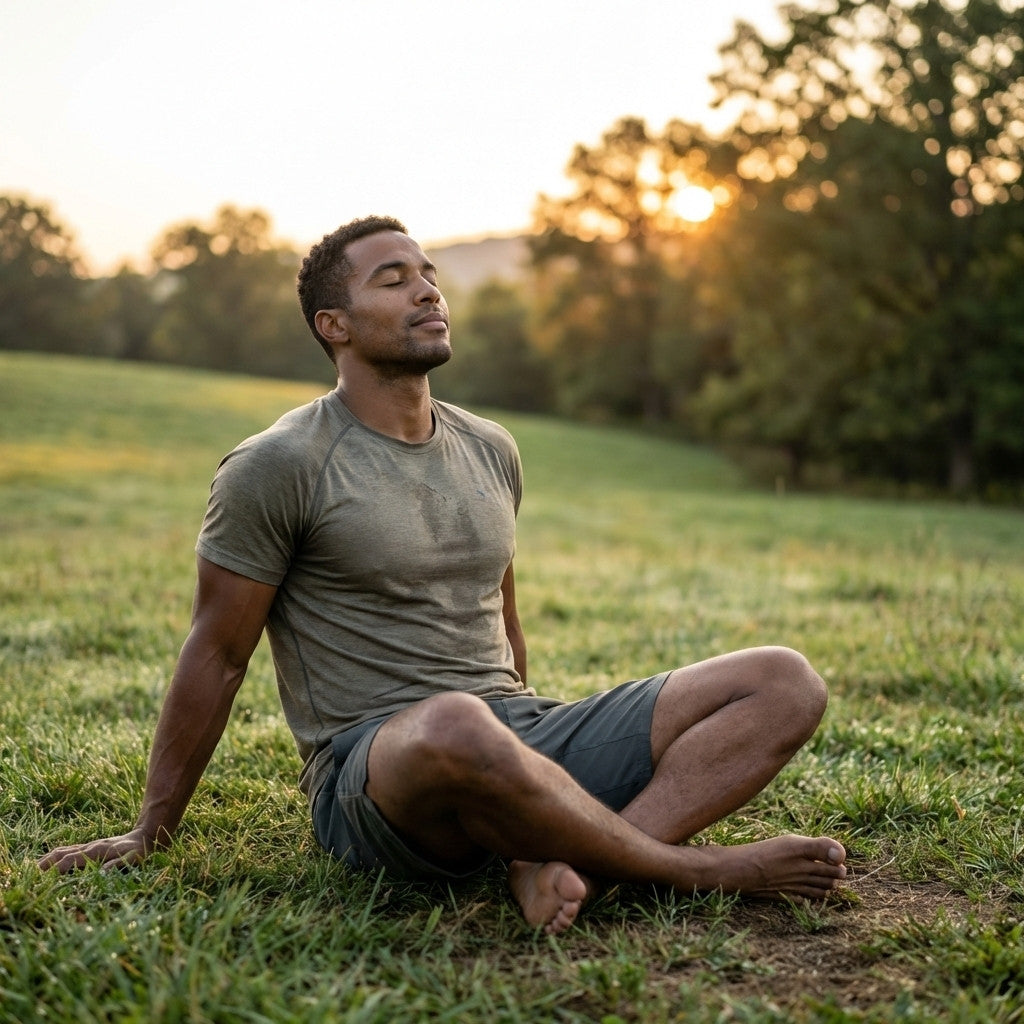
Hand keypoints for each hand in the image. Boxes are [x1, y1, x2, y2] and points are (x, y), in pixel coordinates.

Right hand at [37, 828, 155, 873]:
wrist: (147, 834)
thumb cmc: (141, 851)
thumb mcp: (134, 859)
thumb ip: (118, 865)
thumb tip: (102, 874)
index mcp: (97, 851)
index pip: (71, 860)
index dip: (57, 869)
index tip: (42, 879)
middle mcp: (90, 847)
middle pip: (62, 854)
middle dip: (46, 864)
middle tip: (30, 876)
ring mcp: (89, 846)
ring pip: (63, 850)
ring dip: (47, 859)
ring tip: (32, 870)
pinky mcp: (90, 847)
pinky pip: (68, 850)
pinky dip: (55, 855)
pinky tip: (48, 861)